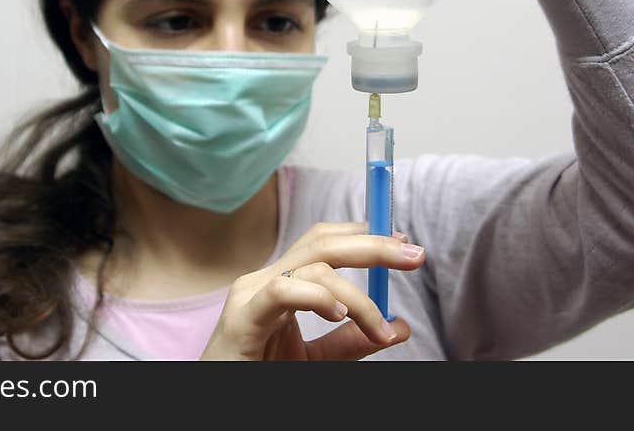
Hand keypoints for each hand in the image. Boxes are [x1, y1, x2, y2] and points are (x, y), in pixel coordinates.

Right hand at [199, 222, 424, 359]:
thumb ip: (352, 342)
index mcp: (281, 282)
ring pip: (313, 267)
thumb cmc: (260, 373)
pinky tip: (339, 313)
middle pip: (322, 242)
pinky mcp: (242, 318)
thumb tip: (399, 326)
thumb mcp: (315, 359)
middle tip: (414, 255)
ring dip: (358, 296)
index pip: (323, 241)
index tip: (402, 244)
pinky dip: (317, 297)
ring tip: (379, 328)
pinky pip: (282, 292)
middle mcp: (265, 280)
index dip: (363, 235)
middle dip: (373, 244)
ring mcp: (251, 294)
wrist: (219, 397)